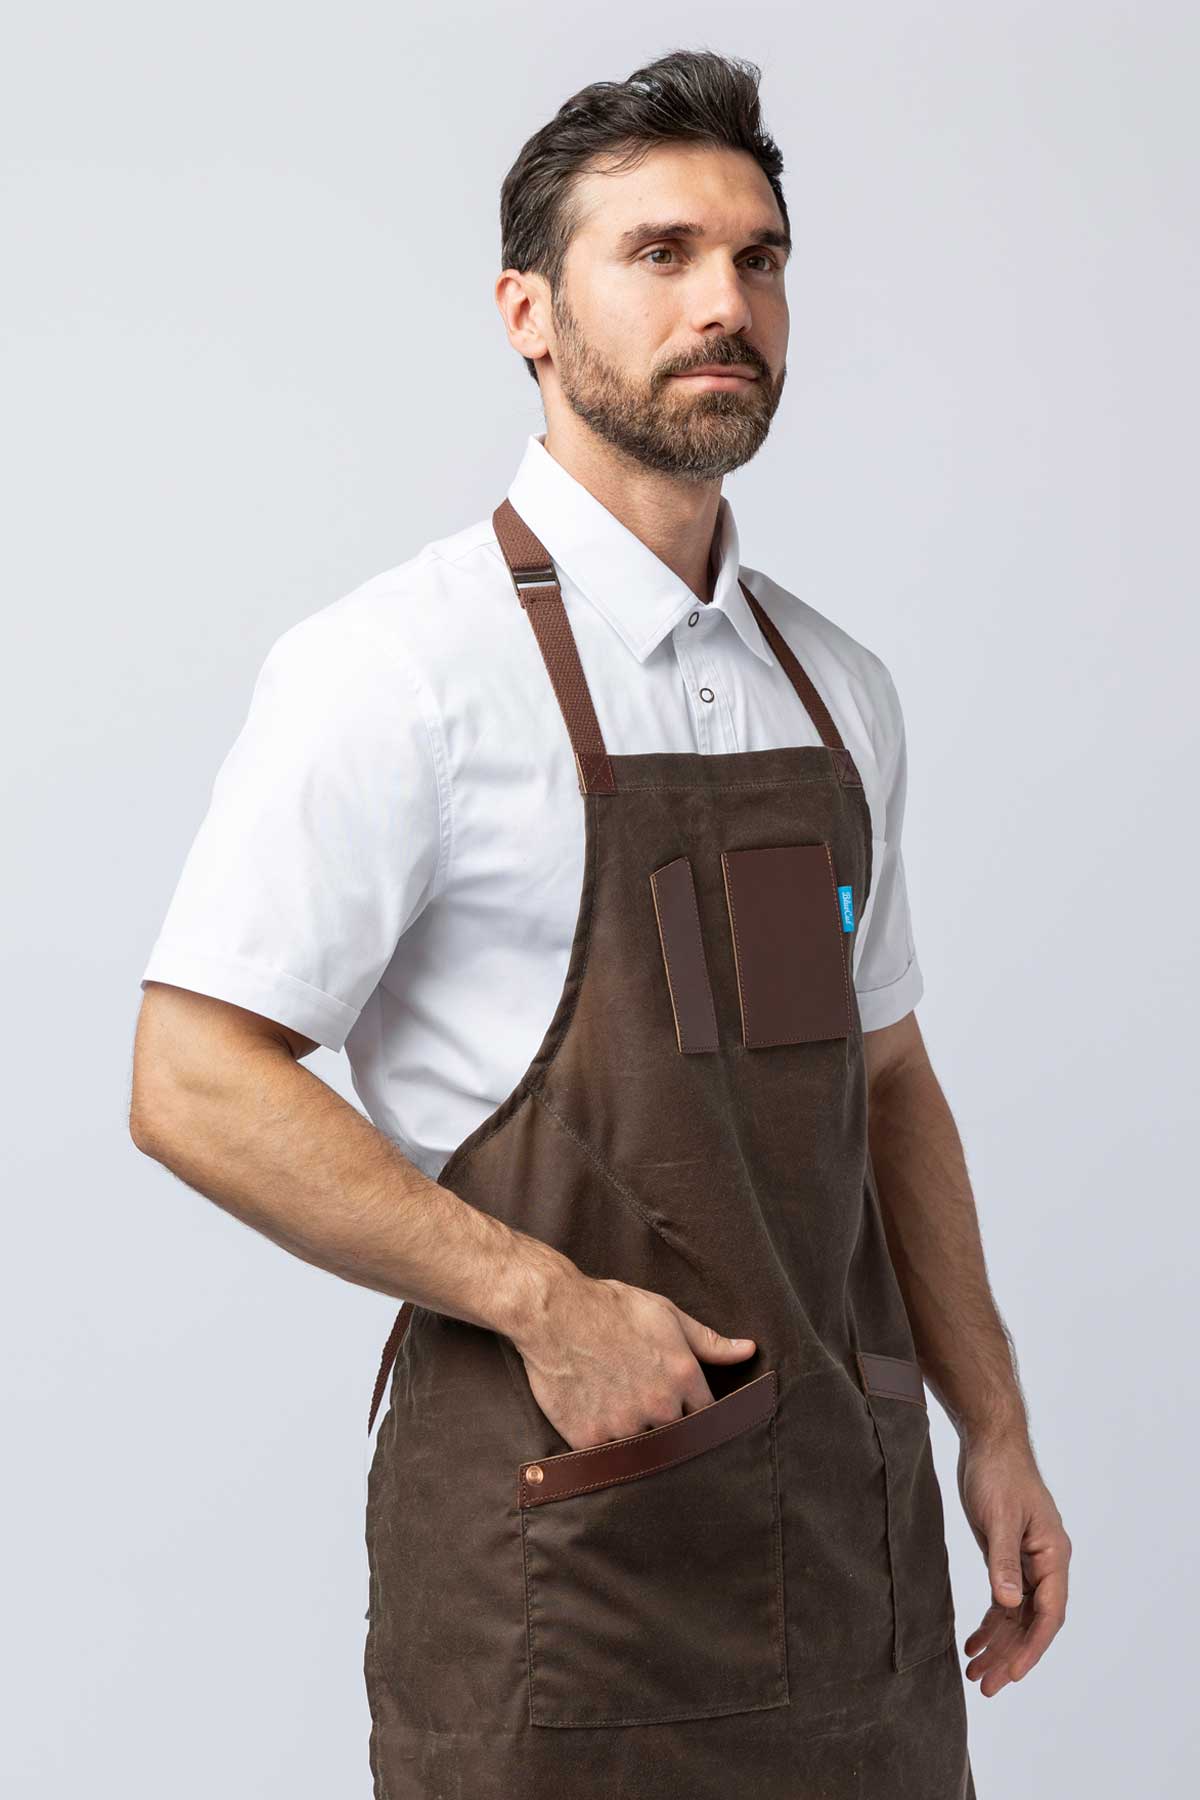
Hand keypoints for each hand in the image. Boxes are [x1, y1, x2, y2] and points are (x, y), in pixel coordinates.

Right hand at [508, 1269, 757, 1451]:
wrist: (554, 1313)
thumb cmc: (612, 1308)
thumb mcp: (666, 1315)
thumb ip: (709, 1341)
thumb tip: (749, 1350)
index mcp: (683, 1377)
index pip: (708, 1418)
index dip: (698, 1419)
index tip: (688, 1416)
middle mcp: (659, 1406)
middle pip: (678, 1440)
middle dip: (670, 1433)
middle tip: (652, 1420)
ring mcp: (624, 1426)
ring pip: (644, 1452)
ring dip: (638, 1443)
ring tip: (625, 1425)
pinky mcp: (590, 1439)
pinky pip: (608, 1458)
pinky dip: (607, 1449)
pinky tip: (600, 1430)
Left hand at [956, 1431, 1070, 1696]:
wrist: (989, 1442)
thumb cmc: (999, 1473)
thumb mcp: (999, 1517)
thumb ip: (1003, 1561)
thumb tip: (1008, 1603)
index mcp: (1053, 1556)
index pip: (1048, 1614)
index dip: (1032, 1647)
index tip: (1013, 1674)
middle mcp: (1045, 1565)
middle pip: (1032, 1623)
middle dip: (1010, 1656)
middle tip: (986, 1687)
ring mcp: (1027, 1564)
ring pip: (1015, 1617)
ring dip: (997, 1645)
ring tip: (975, 1674)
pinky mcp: (1007, 1558)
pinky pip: (1002, 1601)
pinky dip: (989, 1623)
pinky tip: (972, 1643)